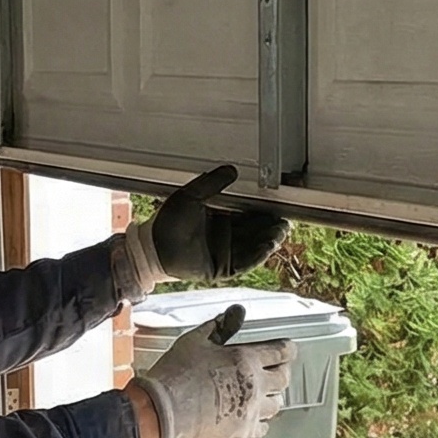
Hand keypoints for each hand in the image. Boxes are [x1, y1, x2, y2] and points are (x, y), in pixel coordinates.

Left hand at [120, 166, 287, 294]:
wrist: (154, 248)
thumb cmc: (167, 222)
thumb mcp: (190, 196)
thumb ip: (211, 183)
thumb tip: (231, 170)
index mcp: (221, 219)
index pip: (249, 214)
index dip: (264, 211)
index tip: (277, 205)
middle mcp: (226, 236)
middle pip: (256, 231)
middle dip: (272, 226)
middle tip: (284, 220)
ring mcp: (226, 253)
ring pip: (254, 247)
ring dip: (269, 240)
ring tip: (280, 231)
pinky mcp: (223, 268)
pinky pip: (245, 262)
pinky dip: (258, 255)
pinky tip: (267, 246)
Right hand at [130, 305, 293, 437]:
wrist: (162, 412)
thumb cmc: (175, 374)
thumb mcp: (194, 341)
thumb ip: (219, 326)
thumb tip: (236, 312)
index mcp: (246, 359)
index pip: (282, 352)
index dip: (287, 349)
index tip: (286, 350)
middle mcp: (255, 385)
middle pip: (284, 378)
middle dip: (281, 372)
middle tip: (274, 370)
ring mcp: (251, 411)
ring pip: (277, 405)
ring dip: (272, 397)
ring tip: (262, 394)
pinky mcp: (242, 433)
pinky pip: (264, 428)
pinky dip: (261, 422)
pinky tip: (252, 417)